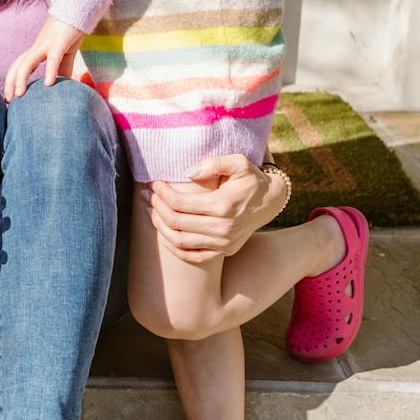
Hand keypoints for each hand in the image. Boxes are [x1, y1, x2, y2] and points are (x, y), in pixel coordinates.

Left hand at [2, 18, 85, 100]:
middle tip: (8, 101)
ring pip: (28, 62)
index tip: (10, 98)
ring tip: (19, 95)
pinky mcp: (60, 42)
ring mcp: (47, 43)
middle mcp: (38, 47)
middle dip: (10, 83)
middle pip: (18, 65)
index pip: (20, 66)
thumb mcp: (64, 53)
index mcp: (38, 49)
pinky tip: (48, 85)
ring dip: (21, 78)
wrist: (79, 8)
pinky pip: (53, 58)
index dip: (12, 81)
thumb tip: (61, 85)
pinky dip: (49, 71)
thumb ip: (62, 68)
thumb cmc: (71, 30)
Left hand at [146, 155, 282, 263]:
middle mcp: (223, 228)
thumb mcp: (239, 162)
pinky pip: (193, 256)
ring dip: (160, 226)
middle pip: (176, 222)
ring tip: (152, 211)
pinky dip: (174, 248)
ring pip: (180, 240)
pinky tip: (164, 234)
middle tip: (148, 195)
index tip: (154, 184)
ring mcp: (223, 243)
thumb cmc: (250, 179)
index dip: (162, 193)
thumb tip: (188, 174)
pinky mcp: (224, 251)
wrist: (270, 202)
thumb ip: (214, 163)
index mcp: (223, 205)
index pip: (180, 203)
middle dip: (157, 207)